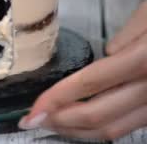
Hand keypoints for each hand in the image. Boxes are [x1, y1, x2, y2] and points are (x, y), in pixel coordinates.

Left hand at [17, 1, 146, 140]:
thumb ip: (128, 36)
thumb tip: (107, 56)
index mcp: (145, 59)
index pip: (89, 83)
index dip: (56, 98)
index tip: (32, 110)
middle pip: (98, 115)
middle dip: (60, 121)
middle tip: (34, 119)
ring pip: (115, 129)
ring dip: (78, 130)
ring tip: (52, 123)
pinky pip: (132, 127)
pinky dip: (103, 129)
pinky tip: (83, 121)